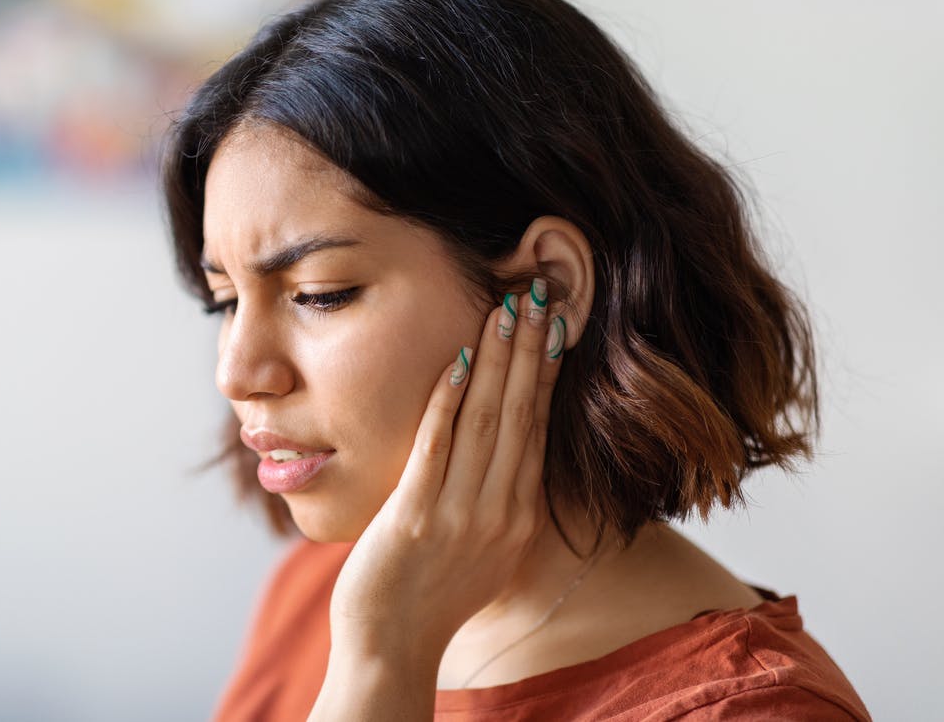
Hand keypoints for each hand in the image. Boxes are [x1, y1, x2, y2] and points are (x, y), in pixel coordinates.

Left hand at [327, 283, 565, 666]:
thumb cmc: (429, 596)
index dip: (545, 372)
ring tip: (505, 310)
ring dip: (497, 361)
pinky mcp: (417, 516)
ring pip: (487, 422)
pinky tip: (456, 360)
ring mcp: (461, 515)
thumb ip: (495, 501)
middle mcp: (501, 512)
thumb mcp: (482, 549)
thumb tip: (504, 455)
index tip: (551, 325)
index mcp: (518, 516)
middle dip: (529, 351)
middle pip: (522, 415)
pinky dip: (449, 401)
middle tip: (537, 296)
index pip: (539, 428)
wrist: (392, 647)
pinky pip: (438, 447)